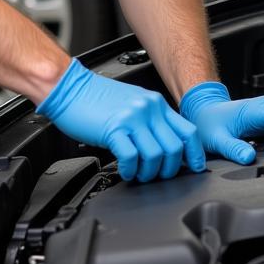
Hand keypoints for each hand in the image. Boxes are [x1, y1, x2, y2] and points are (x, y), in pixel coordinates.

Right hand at [37, 59, 204, 181]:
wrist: (69, 87)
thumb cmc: (96, 98)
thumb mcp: (133, 103)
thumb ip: (150, 120)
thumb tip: (164, 145)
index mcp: (155, 103)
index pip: (188, 130)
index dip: (194, 154)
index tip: (193, 168)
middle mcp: (148, 109)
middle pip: (174, 147)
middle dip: (169, 169)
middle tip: (157, 176)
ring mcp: (132, 118)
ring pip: (155, 155)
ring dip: (148, 173)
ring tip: (137, 174)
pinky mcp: (114, 129)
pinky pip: (131, 157)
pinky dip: (129, 170)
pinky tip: (124, 171)